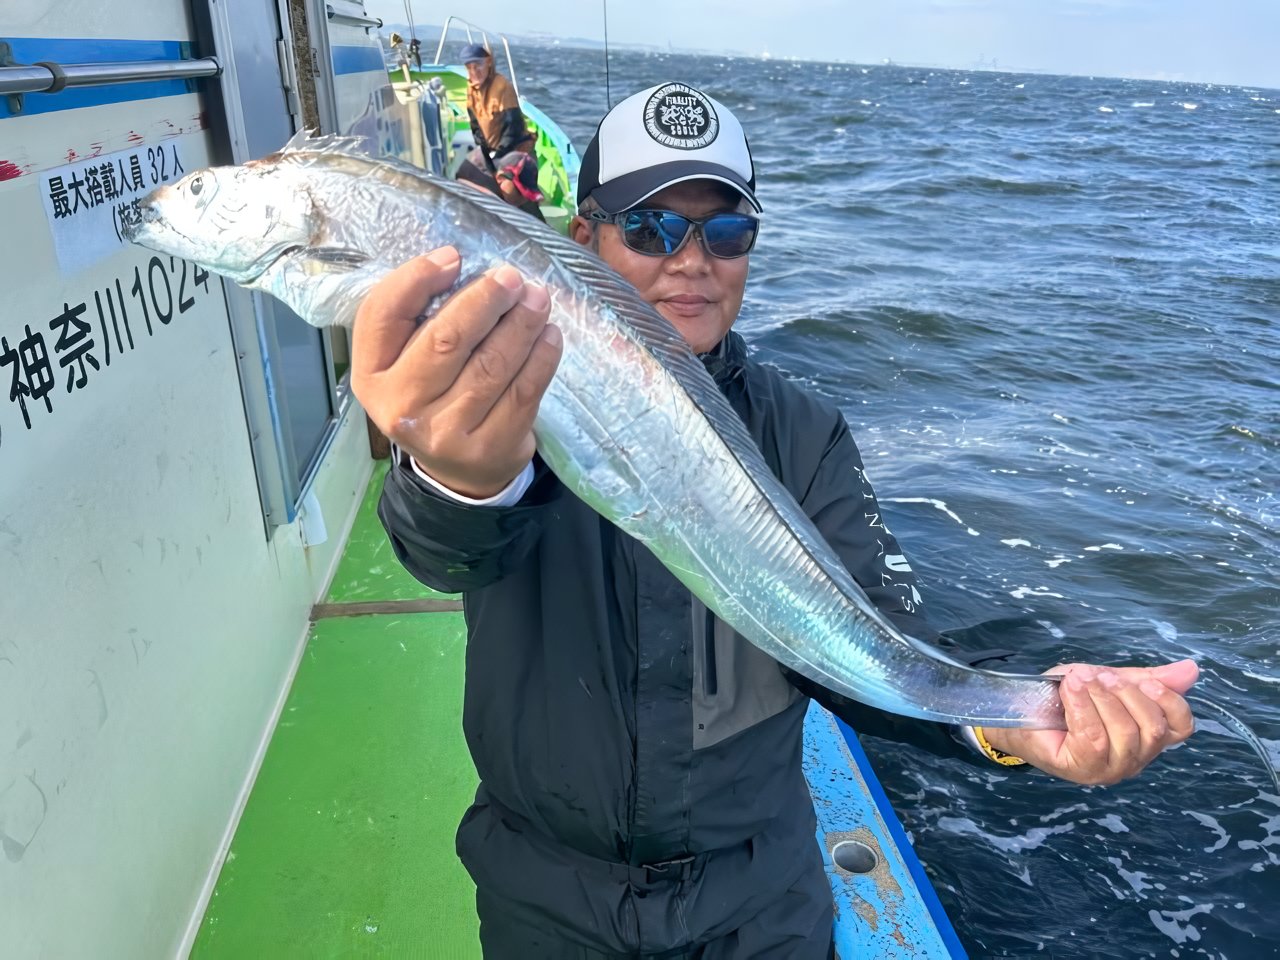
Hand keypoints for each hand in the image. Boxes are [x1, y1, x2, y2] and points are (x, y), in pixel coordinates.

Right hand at [351, 246, 560, 498]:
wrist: (457, 472)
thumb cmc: (432, 395)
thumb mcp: (406, 360)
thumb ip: (417, 315)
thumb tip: (454, 262)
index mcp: (371, 375)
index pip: (382, 315)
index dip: (417, 278)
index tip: (454, 256)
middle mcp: (401, 406)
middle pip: (445, 339)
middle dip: (484, 300)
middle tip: (512, 277)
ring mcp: (445, 432)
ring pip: (490, 365)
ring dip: (521, 324)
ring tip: (537, 299)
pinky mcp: (489, 447)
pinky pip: (523, 392)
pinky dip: (541, 358)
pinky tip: (549, 335)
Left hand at [985, 659, 1197, 784]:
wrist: (1019, 711)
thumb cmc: (1066, 698)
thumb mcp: (1108, 680)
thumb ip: (1146, 678)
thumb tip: (1192, 668)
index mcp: (1147, 736)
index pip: (1181, 727)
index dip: (1171, 702)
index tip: (1144, 680)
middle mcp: (1135, 758)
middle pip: (1153, 729)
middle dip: (1127, 695)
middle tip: (1100, 676)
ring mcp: (1109, 769)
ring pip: (1124, 734)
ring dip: (1100, 698)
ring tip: (1078, 679)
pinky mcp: (1082, 770)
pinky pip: (1093, 738)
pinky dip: (1082, 707)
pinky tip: (1069, 690)